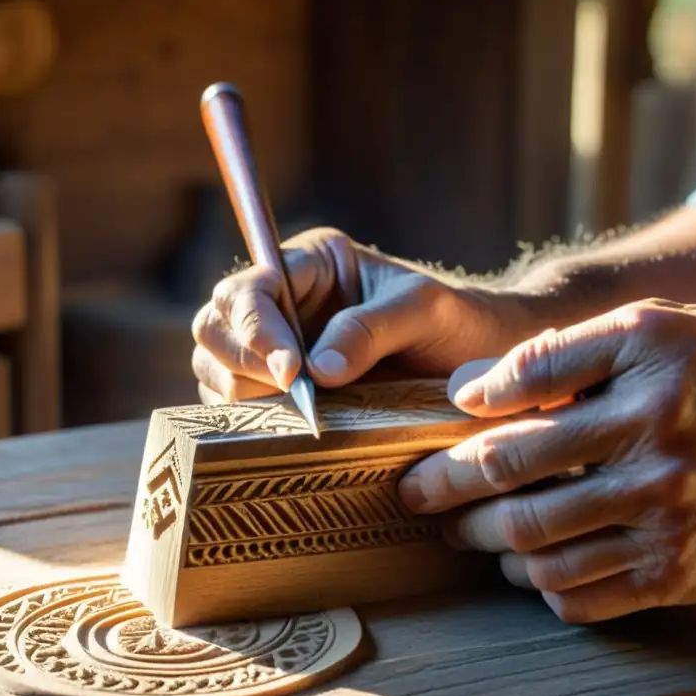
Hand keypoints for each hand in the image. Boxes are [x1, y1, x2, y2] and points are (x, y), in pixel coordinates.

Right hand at [191, 227, 528, 402]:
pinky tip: (293, 430)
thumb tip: (316, 369)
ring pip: (217, 369)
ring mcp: (279, 350)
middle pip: (214, 327)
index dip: (255, 329)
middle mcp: (284, 303)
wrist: (480, 359)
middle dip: (242, 363)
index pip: (249, 288)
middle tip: (294, 394)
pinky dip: (253, 421)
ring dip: (243, 395)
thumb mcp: (425, 311)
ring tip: (300, 413)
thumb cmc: (457, 321)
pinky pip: (240, 407)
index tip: (293, 372)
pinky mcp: (284, 393)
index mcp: (310, 265)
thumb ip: (371, 329)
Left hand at [398, 299, 695, 622]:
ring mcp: (667, 519)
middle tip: (418, 494)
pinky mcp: (680, 575)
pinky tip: (533, 568)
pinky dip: (541, 585)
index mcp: (647, 372)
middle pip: (511, 480)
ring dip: (487, 542)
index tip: (435, 431)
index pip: (519, 395)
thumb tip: (473, 386)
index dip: (462, 416)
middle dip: (446, 489)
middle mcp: (654, 446)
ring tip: (469, 533)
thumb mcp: (670, 326)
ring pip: (537, 546)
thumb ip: (569, 350)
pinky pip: (582, 596)